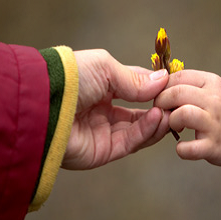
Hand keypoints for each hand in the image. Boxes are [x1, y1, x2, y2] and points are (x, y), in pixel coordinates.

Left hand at [62, 49, 169, 169]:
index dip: (154, 88)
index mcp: (101, 87)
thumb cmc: (72, 77)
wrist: (44, 104)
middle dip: (158, 107)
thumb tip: (164, 79)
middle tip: (176, 103)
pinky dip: (147, 130)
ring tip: (170, 112)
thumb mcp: (106, 68)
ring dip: (157, 120)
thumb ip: (136, 79)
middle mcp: (103, 110)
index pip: (135, 88)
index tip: (174, 86)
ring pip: (138, 129)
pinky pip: (131, 142)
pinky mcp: (103, 151)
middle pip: (138, 113)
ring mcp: (103, 131)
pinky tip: (157, 118)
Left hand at [155, 70, 220, 167]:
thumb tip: (157, 85)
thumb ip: (187, 85)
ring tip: (176, 126)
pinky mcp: (214, 146)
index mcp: (211, 82)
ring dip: (170, 121)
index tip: (161, 97)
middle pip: (175, 93)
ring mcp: (214, 124)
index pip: (177, 77)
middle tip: (163, 112)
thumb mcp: (212, 88)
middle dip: (161, 103)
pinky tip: (184, 146)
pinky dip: (181, 149)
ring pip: (181, 115)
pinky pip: (187, 148)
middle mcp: (214, 100)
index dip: (161, 87)